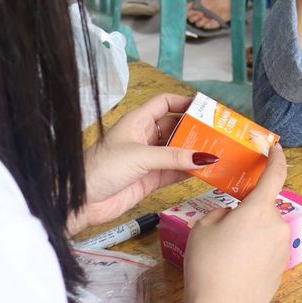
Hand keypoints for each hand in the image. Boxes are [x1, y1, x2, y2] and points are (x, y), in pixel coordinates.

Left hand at [69, 94, 212, 234]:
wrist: (82, 200)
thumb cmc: (103, 168)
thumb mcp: (140, 156)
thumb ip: (173, 157)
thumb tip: (205, 157)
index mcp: (137, 121)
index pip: (164, 103)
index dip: (184, 102)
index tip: (205, 107)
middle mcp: (144, 137)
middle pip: (175, 128)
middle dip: (195, 130)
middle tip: (219, 133)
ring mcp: (148, 159)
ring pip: (177, 151)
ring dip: (194, 153)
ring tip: (219, 152)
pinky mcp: (150, 180)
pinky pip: (174, 172)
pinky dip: (189, 172)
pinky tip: (205, 172)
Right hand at [182, 146, 289, 302]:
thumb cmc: (209, 265)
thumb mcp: (203, 227)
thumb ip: (220, 212)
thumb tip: (231, 216)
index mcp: (260, 209)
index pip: (275, 174)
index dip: (276, 158)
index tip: (276, 148)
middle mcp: (277, 226)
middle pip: (263, 209)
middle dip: (246, 214)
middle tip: (222, 230)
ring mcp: (281, 250)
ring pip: (263, 232)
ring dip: (249, 235)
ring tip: (224, 255)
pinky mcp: (280, 271)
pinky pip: (265, 252)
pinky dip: (252, 254)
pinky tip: (234, 269)